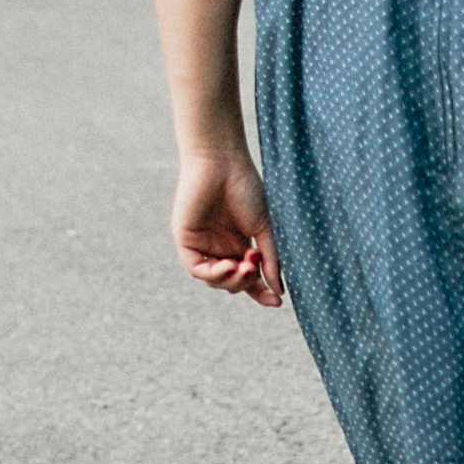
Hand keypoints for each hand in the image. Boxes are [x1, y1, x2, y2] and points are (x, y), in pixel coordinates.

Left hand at [174, 150, 282, 307]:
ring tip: (244, 268)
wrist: (222, 162)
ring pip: (214, 280)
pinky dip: (214, 274)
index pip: (249, 277)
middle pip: (232, 282)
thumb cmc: (245, 187)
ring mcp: (202, 244)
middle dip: (246, 283)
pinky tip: (229, 266)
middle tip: (255, 269)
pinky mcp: (185, 240)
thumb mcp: (264, 229)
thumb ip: (270, 260)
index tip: (278, 302)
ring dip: (231, 280)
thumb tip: (278, 290)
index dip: (261, 292)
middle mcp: (219, 247)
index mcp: (238, 244)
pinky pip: (197, 269)